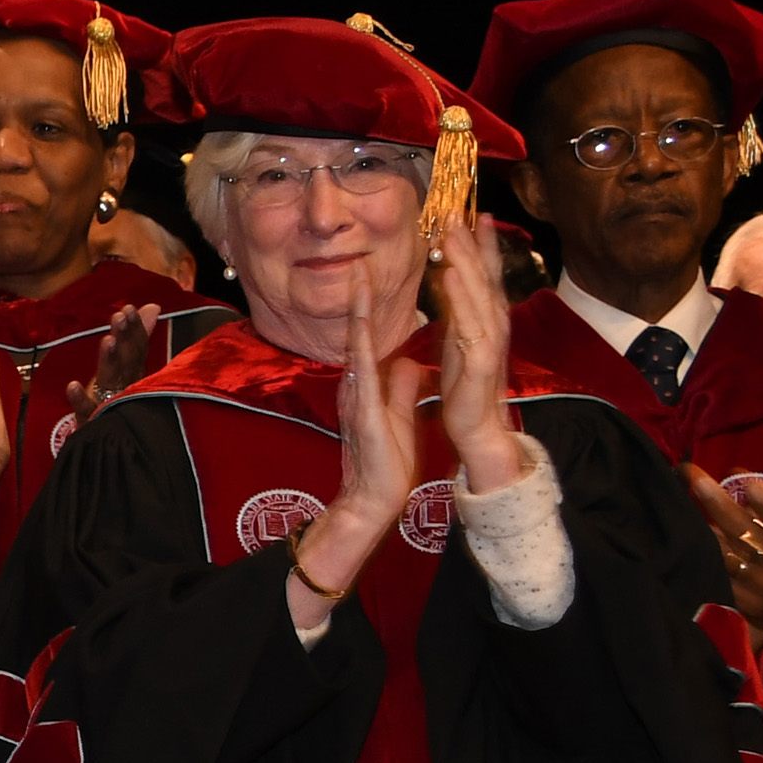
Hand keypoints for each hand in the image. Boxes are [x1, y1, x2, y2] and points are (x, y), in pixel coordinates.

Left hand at [69, 304, 164, 424]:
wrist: (111, 449)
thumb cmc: (115, 402)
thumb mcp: (124, 369)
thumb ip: (136, 338)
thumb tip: (153, 306)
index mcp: (132, 376)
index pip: (138, 350)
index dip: (134, 328)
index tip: (129, 307)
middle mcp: (124, 389)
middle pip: (127, 362)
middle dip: (124, 337)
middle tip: (120, 316)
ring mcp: (109, 407)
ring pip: (110, 382)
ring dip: (109, 361)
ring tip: (107, 341)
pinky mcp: (91, 424)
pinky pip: (85, 411)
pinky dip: (80, 399)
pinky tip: (72, 386)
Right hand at [297, 281, 418, 629]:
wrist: (373, 501)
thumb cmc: (385, 461)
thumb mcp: (398, 414)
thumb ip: (400, 386)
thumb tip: (406, 361)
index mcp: (368, 385)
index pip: (371, 338)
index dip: (373, 306)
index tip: (375, 274)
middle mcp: (357, 385)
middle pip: (358, 333)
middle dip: (360, 298)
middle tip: (359, 261)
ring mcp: (357, 398)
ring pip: (357, 347)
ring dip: (357, 314)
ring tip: (358, 280)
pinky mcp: (363, 414)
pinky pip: (362, 377)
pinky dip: (362, 350)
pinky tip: (362, 328)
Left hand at [430, 211, 523, 492]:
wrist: (476, 430)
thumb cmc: (465, 387)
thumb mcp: (458, 341)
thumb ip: (457, 311)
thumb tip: (451, 280)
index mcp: (485, 321)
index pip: (485, 276)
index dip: (482, 244)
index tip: (475, 213)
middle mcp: (493, 326)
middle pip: (484, 277)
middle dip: (472, 242)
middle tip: (458, 210)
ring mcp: (490, 343)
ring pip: (479, 294)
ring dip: (467, 261)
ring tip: (454, 233)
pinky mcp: (481, 363)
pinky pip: (471, 325)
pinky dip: (462, 299)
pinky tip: (451, 277)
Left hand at [691, 441, 762, 670]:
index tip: (750, 483)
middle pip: (744, 529)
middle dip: (716, 501)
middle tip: (692, 475)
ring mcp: (759, 585)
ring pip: (722, 548)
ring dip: (705, 522)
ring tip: (688, 497)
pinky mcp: (739, 600)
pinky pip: (714, 568)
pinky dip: (705, 548)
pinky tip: (693, 531)